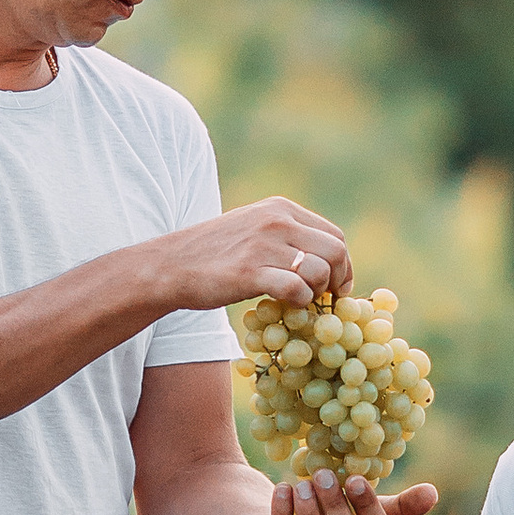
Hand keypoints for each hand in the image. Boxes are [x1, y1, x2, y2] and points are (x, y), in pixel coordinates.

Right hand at [163, 195, 352, 312]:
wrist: (171, 265)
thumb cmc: (215, 253)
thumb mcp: (254, 229)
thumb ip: (287, 236)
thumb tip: (326, 262)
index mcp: (281, 209)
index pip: (334, 236)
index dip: (342, 266)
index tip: (335, 287)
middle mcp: (276, 221)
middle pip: (335, 252)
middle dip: (336, 281)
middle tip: (324, 299)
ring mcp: (263, 245)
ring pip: (319, 272)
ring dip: (315, 294)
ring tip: (298, 302)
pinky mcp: (250, 271)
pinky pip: (296, 289)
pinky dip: (299, 302)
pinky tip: (285, 305)